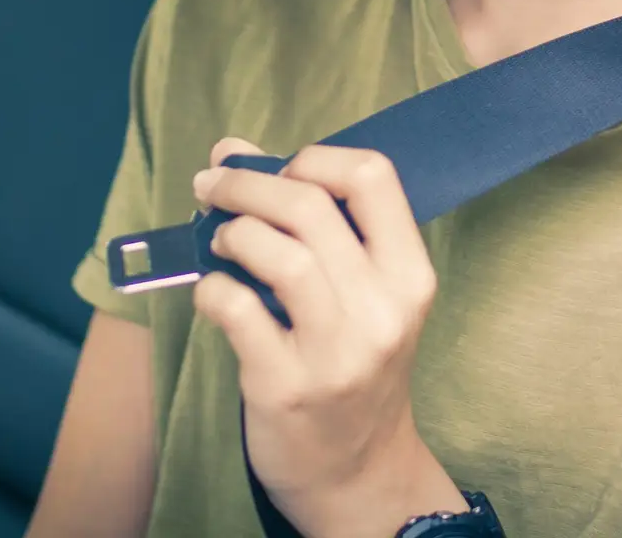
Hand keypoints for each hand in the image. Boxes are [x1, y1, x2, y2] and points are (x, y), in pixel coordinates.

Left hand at [193, 138, 467, 537]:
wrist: (357, 470)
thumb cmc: (354, 364)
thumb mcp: (361, 295)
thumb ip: (310, 222)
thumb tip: (230, 151)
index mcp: (409, 275)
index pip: (373, 176)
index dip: (315, 158)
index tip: (281, 171)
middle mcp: (382, 309)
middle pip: (311, 206)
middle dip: (248, 185)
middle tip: (213, 187)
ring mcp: (336, 351)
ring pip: (279, 254)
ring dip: (232, 233)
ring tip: (218, 241)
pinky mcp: (286, 385)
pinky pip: (236, 309)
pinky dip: (212, 288)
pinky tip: (213, 292)